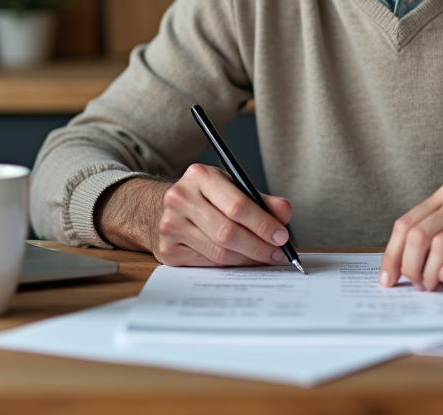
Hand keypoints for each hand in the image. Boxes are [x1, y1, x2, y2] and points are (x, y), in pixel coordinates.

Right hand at [94, 164, 293, 266]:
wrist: (158, 208)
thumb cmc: (203, 198)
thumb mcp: (229, 187)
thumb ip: (259, 199)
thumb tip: (284, 214)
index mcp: (199, 176)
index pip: (238, 205)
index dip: (264, 224)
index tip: (282, 236)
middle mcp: (180, 198)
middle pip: (228, 233)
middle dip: (259, 246)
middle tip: (277, 253)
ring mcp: (170, 226)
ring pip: (219, 252)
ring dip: (247, 259)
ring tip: (265, 257)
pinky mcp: (167, 250)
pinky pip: (207, 264)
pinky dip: (229, 265)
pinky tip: (241, 260)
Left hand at [379, 182, 442, 290]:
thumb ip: (440, 236)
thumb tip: (405, 267)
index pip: (406, 223)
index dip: (392, 254)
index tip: (387, 278)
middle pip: (418, 234)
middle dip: (409, 266)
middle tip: (415, 286)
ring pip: (439, 244)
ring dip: (429, 272)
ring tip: (431, 286)